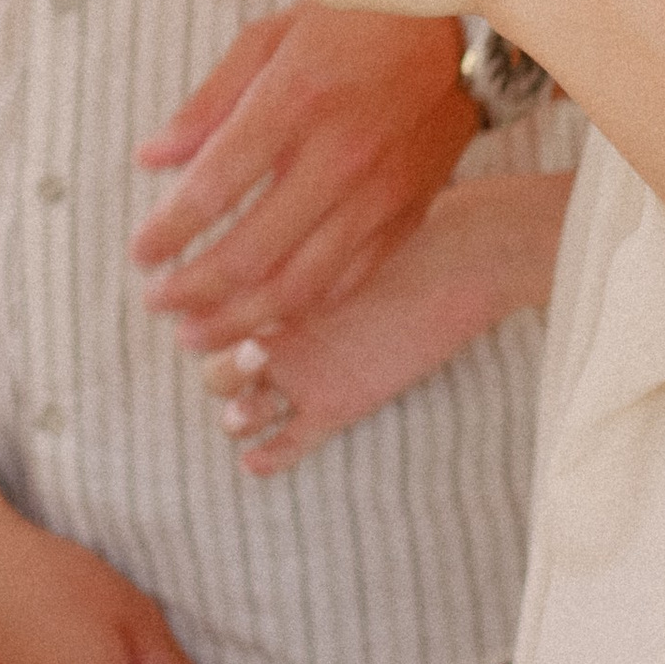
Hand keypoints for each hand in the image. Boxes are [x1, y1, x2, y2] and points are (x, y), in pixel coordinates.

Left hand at [133, 2, 474, 352]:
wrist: (460, 23)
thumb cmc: (354, 19)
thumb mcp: (270, 38)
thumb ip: (208, 104)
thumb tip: (150, 160)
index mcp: (294, 101)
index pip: (211, 188)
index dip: (166, 231)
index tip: (140, 252)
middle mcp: (338, 157)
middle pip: (250, 253)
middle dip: (192, 290)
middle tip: (156, 302)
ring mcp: (378, 194)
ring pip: (301, 285)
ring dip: (240, 320)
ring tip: (197, 335)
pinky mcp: (408, 213)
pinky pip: (348, 281)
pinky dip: (302, 310)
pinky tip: (266, 318)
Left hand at [205, 177, 569, 473]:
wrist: (473, 251)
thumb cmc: (412, 213)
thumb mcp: (340, 206)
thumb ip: (294, 217)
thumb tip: (258, 205)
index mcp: (268, 271)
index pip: (204, 300)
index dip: (190, 304)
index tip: (197, 303)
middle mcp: (276, 321)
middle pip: (205, 351)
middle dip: (208, 352)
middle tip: (229, 348)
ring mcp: (307, 367)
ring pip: (236, 404)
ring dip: (233, 404)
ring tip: (243, 402)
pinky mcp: (340, 403)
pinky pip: (288, 445)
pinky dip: (265, 457)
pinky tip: (255, 458)